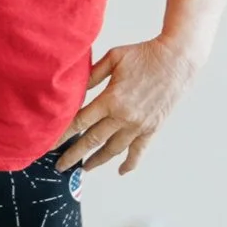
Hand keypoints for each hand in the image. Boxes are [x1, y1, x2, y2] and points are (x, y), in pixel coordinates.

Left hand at [55, 36, 198, 174]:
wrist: (177, 60)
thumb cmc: (144, 54)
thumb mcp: (114, 57)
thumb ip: (93, 74)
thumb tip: (75, 86)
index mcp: (111, 99)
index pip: (80, 122)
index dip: (63, 135)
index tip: (49, 145)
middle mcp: (123, 117)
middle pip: (92, 141)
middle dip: (73, 155)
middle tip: (59, 166)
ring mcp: (138, 126)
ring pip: (113, 150)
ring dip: (96, 161)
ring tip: (83, 168)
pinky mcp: (152, 129)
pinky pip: (139, 152)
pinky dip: (129, 164)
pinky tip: (120, 171)